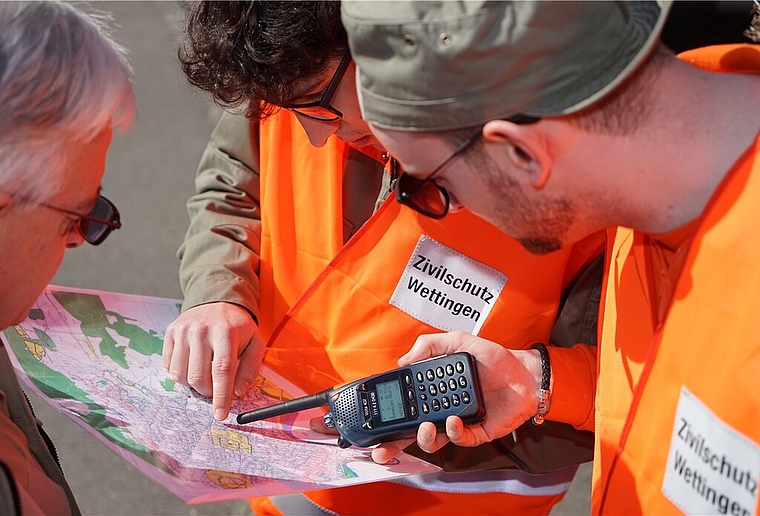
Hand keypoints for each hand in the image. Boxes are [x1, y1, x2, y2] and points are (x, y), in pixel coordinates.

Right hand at [163, 302, 264, 419]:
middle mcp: (201, 330)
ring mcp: (183, 331)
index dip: (221, 396)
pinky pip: (169, 366)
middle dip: (207, 392)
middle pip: (198, 376)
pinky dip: (180, 374)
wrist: (216, 301)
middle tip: (215, 389)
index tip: (220, 414)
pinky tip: (192, 365)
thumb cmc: (238, 327)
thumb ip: (250, 368)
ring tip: (204, 376)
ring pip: (180, 375)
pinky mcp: (171, 332)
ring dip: (193, 385)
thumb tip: (238, 393)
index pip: (222, 370)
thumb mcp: (255, 343)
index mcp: (226, 332)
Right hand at [372, 331, 541, 461]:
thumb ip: (429, 345)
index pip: (406, 405)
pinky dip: (453, 433)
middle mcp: (442, 408)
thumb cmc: (493, 358)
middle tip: (381, 449)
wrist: (524, 372)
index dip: (389, 414)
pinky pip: (460, 440)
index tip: (375, 418)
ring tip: (426, 426)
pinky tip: (453, 421)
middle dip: (392, 444)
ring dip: (424, 438)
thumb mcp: (458, 341)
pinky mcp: (476, 432)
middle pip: (411, 431)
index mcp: (434, 391)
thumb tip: (403, 360)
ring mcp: (458, 423)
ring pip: (432, 441)